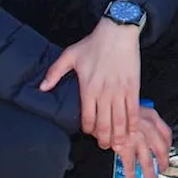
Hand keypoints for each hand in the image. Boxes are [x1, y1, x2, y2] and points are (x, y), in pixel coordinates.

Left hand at [40, 18, 141, 149]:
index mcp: (88, 88)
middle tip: (104, 145)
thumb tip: (42, 88)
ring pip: (120, 120)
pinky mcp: (133, 86)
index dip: (88, 129)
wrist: (117, 32)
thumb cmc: (94, 43)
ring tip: (118, 143)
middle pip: (105, 124)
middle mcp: (105, 93)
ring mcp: (120, 91)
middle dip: (104, 139)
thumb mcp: (69, 55)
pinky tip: (132, 129)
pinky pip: (135, 109)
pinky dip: (134, 122)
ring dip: (119, 135)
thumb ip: (54, 73)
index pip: (87, 118)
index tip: (89, 132)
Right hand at [112, 105, 171, 177]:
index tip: (167, 151)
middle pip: (161, 149)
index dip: (168, 145)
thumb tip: (146, 132)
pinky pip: (130, 164)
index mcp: (151, 116)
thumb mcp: (134, 109)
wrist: (103, 109)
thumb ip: (142, 120)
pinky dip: (131, 174)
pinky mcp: (124, 147)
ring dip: (149, 172)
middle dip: (163, 161)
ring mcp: (136, 138)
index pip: (166, 133)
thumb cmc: (116, 109)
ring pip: (147, 160)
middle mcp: (147, 127)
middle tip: (163, 168)